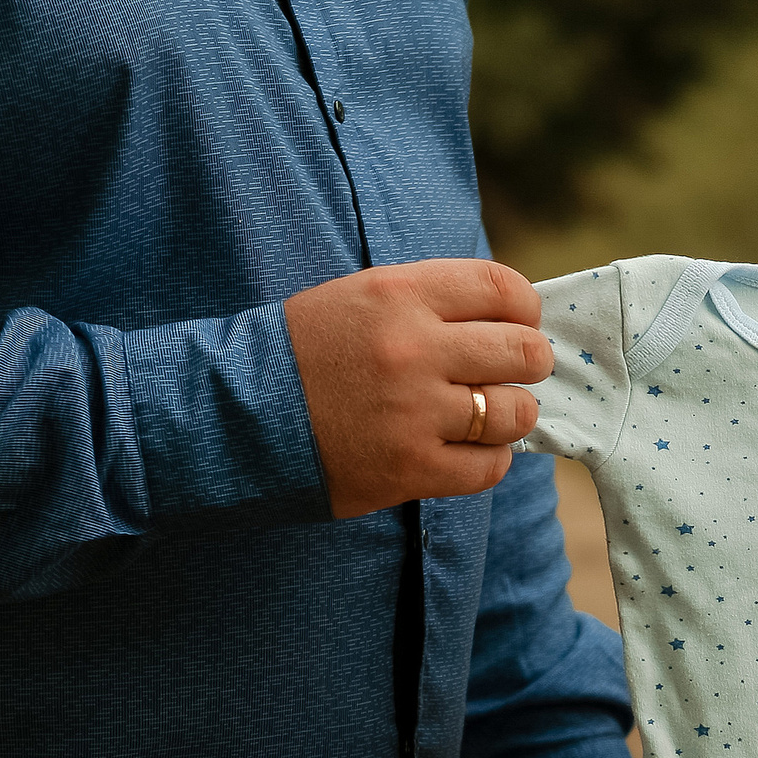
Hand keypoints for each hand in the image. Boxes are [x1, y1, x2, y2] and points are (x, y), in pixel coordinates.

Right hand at [284, 258, 551, 518]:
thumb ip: (431, 303)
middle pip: (522, 351)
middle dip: (526, 363)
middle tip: (507, 374)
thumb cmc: (303, 353)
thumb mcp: (360, 299)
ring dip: (508, 416)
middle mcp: (412, 349)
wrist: (230, 417)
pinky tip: (464, 452)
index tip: (518, 324)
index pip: (502, 289)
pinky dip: (487, 461)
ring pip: (514, 413)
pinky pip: (488, 467)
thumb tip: (513, 318)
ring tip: (484, 417)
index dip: (524, 309)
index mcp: (399, 294)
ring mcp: (412, 412)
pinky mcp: (408, 469)